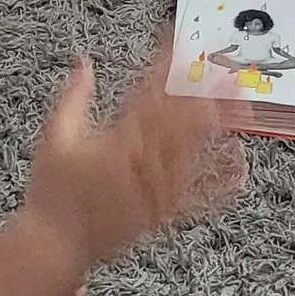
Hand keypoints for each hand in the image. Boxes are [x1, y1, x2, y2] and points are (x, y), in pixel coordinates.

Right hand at [17, 47, 248, 274]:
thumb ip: (73, 97)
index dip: (168, 71)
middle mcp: (141, 165)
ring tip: (240, 105)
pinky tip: (240, 164)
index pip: (149, 97)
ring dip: (218, 127)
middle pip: (182, 123)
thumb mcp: (55, 138)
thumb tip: (84, 62)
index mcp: (115, 143)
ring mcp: (157, 191)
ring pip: (194, 153)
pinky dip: (222, 181)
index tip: (182, 50)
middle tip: (228, 71)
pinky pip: (200, 197)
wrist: (56, 245)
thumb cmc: (54, 192)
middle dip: (206, 95)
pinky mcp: (165, 214)